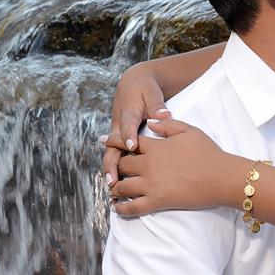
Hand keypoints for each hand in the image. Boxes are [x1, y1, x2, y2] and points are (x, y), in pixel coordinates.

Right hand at [99, 63, 172, 187]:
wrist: (133, 83)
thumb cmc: (144, 89)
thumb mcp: (151, 92)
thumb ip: (156, 104)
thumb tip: (163, 114)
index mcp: (129, 113)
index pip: (128, 126)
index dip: (129, 136)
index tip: (133, 146)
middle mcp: (120, 126)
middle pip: (113, 148)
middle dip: (112, 165)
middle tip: (113, 181)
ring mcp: (118, 134)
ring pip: (112, 155)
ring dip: (112, 172)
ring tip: (113, 191)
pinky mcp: (120, 140)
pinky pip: (117, 157)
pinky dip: (116, 171)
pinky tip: (120, 187)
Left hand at [109, 119, 238, 216]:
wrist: (220, 176)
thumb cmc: (208, 152)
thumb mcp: (189, 131)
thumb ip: (167, 126)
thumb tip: (150, 123)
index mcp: (155, 147)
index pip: (129, 142)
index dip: (114, 142)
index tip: (103, 141)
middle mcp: (148, 165)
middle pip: (122, 164)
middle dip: (115, 166)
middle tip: (112, 169)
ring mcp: (151, 184)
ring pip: (122, 186)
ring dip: (115, 187)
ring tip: (112, 189)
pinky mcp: (156, 201)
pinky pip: (132, 207)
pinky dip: (121, 208)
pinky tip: (117, 207)